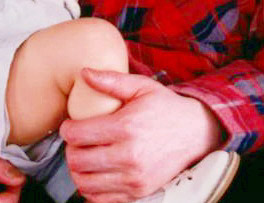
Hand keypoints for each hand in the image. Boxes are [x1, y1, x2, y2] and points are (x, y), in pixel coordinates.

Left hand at [60, 70, 223, 202]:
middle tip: (77, 141)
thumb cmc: (166, 108)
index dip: (67, 129)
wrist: (196, 133)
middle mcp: (129, 155)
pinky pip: (100, 199)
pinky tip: (96, 173)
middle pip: (77, 161)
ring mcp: (134, 177)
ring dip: (78, 170)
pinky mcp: (138, 192)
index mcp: (127, 127)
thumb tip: (84, 73)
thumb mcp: (142, 87)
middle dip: (70, 150)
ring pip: (84, 182)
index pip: (78, 135)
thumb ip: (112, 80)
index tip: (70, 125)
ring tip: (85, 157)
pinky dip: (91, 189)